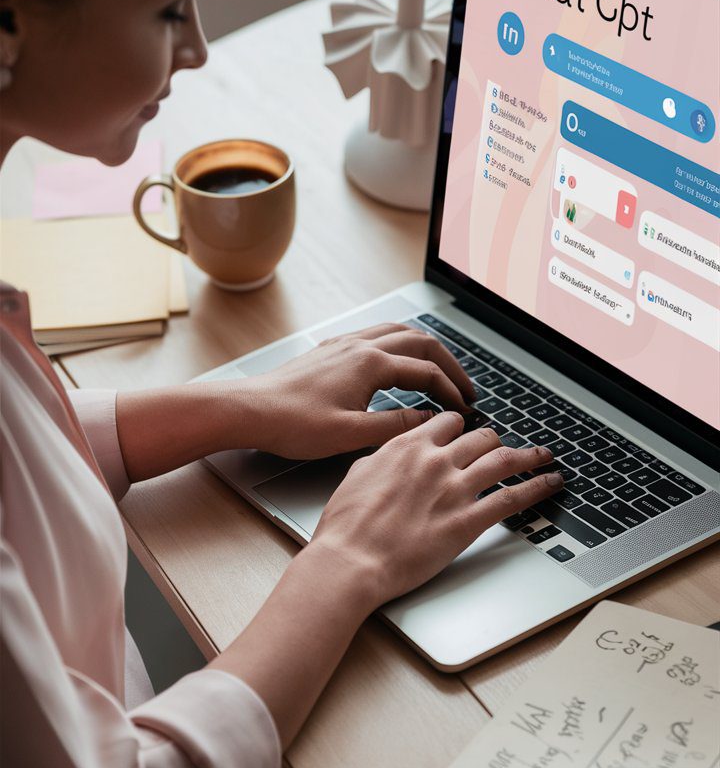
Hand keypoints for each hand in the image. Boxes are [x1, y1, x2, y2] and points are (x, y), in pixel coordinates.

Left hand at [239, 323, 474, 459]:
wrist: (248, 410)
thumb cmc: (291, 424)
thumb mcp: (350, 434)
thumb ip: (396, 425)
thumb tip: (430, 419)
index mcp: (369, 364)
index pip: (426, 373)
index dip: (451, 392)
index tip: (464, 410)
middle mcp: (359, 345)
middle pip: (420, 343)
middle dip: (448, 364)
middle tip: (465, 387)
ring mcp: (343, 344)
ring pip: (398, 332)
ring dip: (425, 349)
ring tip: (440, 369)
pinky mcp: (329, 350)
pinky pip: (375, 335)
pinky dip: (398, 344)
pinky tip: (396, 360)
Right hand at [312, 413, 563, 609]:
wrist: (351, 561)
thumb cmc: (346, 527)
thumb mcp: (356, 476)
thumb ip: (381, 460)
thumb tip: (390, 457)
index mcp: (406, 447)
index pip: (447, 422)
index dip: (461, 428)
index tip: (467, 433)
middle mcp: (435, 461)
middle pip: (481, 438)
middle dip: (495, 442)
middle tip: (505, 448)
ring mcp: (454, 489)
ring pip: (503, 460)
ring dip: (529, 456)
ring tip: (544, 455)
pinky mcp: (468, 521)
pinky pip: (512, 498)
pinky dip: (537, 487)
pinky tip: (550, 482)